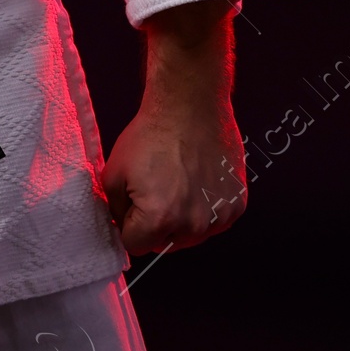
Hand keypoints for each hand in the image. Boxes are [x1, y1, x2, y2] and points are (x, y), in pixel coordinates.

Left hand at [100, 94, 246, 256]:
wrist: (189, 105)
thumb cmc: (151, 134)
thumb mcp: (113, 171)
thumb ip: (114, 207)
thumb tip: (122, 224)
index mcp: (159, 219)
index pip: (136, 245)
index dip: (130, 225)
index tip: (132, 206)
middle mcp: (192, 225)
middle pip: (166, 243)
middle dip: (156, 224)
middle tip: (155, 189)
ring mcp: (218, 217)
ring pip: (192, 235)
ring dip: (183, 218)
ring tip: (178, 181)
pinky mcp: (236, 205)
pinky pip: (215, 220)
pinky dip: (206, 207)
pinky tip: (198, 180)